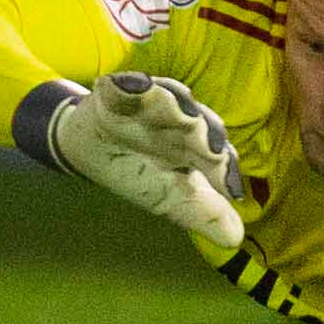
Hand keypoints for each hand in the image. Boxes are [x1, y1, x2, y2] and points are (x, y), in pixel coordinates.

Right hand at [50, 70, 243, 248]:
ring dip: (175, 104)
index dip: (224, 169)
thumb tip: (235, 238)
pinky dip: (127, 85)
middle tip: (212, 150)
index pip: (217, 154)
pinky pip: (125, 86)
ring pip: (168, 99)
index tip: (230, 189)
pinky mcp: (118, 92)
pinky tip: (131, 85)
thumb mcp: (168, 198)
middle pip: (198, 123)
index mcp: (195, 145)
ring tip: (181, 112)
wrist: (87, 148)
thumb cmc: (136, 170)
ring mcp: (149, 103)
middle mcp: (178, 120)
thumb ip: (200, 212)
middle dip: (205, 135)